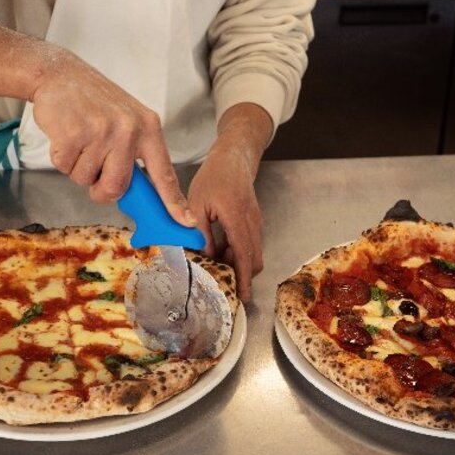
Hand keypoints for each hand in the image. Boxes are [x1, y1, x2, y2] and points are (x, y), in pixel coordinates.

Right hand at [31, 49, 194, 226]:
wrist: (60, 75)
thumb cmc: (94, 102)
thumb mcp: (128, 120)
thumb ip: (136, 154)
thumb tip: (140, 194)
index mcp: (148, 128)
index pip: (164, 174)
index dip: (174, 202)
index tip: (187, 222)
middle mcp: (129, 130)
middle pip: (116, 188)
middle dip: (100, 188)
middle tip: (94, 168)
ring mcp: (101, 132)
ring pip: (86, 180)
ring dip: (78, 167)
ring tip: (80, 139)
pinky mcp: (73, 134)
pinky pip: (65, 168)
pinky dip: (60, 158)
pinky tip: (66, 135)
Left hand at [188, 103, 272, 301]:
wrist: (234, 159)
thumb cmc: (214, 178)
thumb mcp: (197, 204)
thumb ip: (201, 232)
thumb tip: (204, 257)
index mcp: (237, 217)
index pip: (244, 255)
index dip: (244, 278)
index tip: (242, 295)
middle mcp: (252, 222)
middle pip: (254, 259)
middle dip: (241, 274)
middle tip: (221, 280)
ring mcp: (256, 222)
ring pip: (253, 253)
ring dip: (238, 262)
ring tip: (215, 261)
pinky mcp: (255, 221)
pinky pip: (250, 244)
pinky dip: (238, 252)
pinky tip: (220, 248)